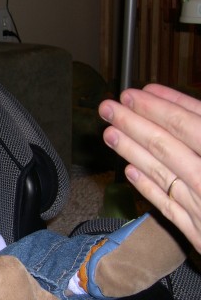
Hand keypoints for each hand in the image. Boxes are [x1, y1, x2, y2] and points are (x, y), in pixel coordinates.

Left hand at [98, 84, 200, 252]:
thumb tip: (194, 116)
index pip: (192, 126)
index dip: (164, 106)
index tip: (138, 93)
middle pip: (169, 147)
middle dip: (136, 123)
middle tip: (108, 107)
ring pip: (163, 175)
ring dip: (132, 151)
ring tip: (108, 132)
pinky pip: (169, 207)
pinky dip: (148, 188)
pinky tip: (129, 172)